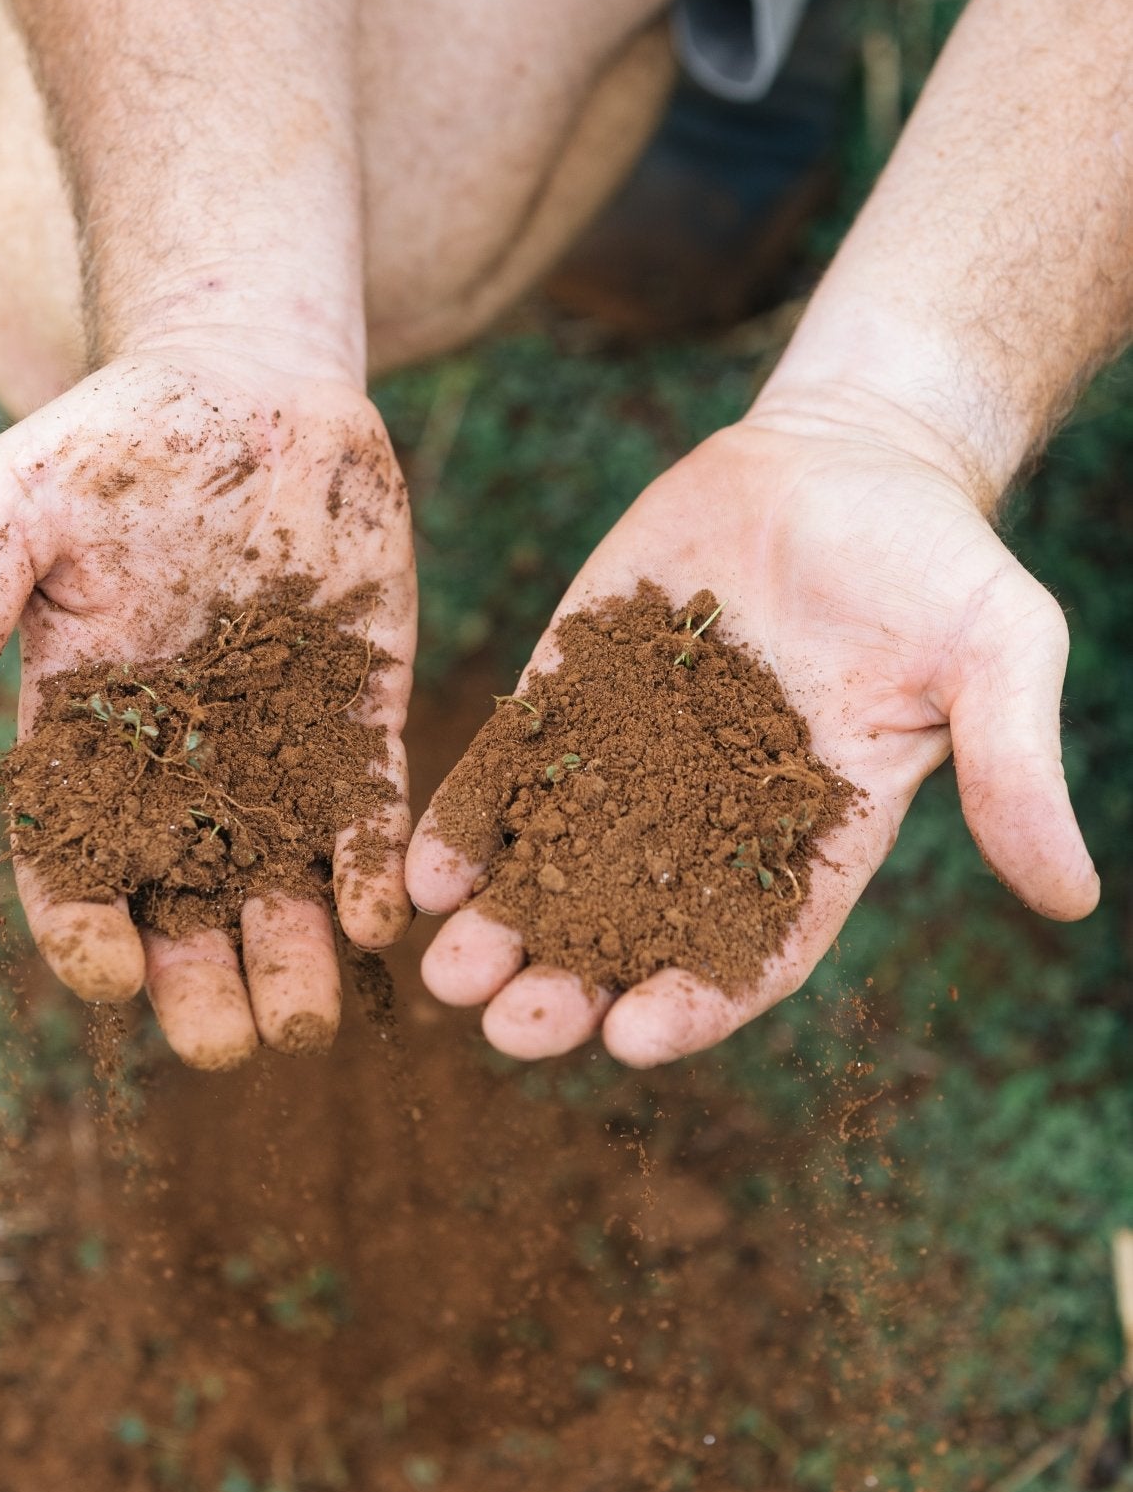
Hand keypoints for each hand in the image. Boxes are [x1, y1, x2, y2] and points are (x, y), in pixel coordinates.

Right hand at [0, 345, 415, 1068]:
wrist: (252, 384)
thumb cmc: (116, 440)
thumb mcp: (17, 508)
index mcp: (83, 736)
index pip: (74, 862)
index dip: (83, 926)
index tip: (106, 974)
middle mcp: (180, 766)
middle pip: (185, 904)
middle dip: (202, 981)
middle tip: (226, 1041)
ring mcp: (276, 748)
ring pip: (281, 884)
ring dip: (295, 956)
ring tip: (307, 1022)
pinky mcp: (360, 717)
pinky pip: (369, 816)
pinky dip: (374, 871)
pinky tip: (383, 918)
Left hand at [406, 409, 1096, 1065]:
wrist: (845, 454)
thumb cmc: (937, 556)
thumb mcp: (999, 649)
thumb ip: (1015, 766)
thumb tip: (1073, 900)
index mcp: (816, 834)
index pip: (753, 946)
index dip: (695, 1000)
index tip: (631, 1036)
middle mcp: (714, 816)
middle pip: (635, 929)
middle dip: (570, 982)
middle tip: (511, 1025)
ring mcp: (636, 753)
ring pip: (559, 865)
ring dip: (502, 927)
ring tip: (445, 969)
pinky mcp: (577, 687)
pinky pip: (516, 771)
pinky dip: (474, 822)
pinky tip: (424, 867)